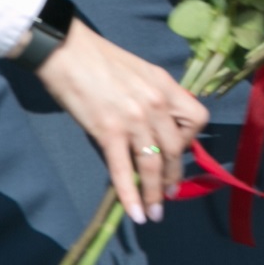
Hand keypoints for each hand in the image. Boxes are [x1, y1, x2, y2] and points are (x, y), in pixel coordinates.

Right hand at [32, 19, 207, 222]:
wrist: (66, 51)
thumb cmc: (100, 59)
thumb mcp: (140, 72)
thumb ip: (154, 97)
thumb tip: (157, 127)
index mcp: (165, 86)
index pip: (197, 119)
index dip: (190, 140)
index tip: (176, 151)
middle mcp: (155, 104)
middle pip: (175, 149)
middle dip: (173, 177)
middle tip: (169, 194)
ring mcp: (133, 119)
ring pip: (152, 165)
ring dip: (155, 194)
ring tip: (155, 213)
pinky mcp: (108, 132)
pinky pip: (123, 170)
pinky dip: (130, 195)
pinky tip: (134, 212)